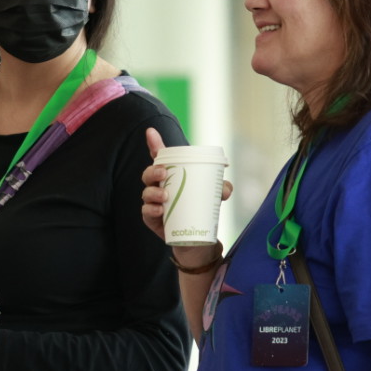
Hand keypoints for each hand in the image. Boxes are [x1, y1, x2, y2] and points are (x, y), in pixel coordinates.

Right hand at [140, 127, 231, 246]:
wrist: (195, 238)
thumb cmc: (200, 208)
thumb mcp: (213, 196)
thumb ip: (221, 189)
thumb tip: (224, 189)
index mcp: (172, 175)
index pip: (160, 157)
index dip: (154, 143)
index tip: (151, 131)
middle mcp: (159, 186)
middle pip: (149, 173)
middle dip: (153, 171)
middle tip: (163, 173)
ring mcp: (153, 202)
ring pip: (146, 192)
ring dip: (153, 192)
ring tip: (165, 196)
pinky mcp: (152, 218)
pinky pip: (146, 211)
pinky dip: (151, 210)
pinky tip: (159, 211)